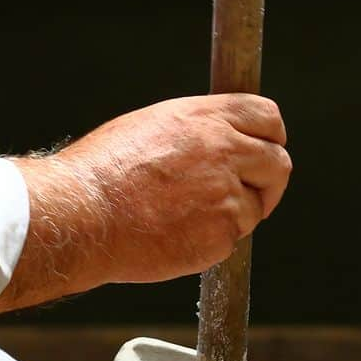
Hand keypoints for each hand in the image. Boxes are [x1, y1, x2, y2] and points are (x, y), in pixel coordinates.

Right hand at [0, 94, 291, 312]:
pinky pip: (229, 241)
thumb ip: (196, 133)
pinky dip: (209, 243)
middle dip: (270, 183)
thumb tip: (220, 144)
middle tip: (255, 197)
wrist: (83, 214)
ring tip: (183, 219)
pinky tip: (173, 236)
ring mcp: (226, 195)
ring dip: (231, 218)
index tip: (266, 152)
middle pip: (278, 164)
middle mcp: (224, 151)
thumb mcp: (151, 127)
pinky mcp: (221, 235)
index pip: (267, 118)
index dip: (272, 137)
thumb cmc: (102, 173)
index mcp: (206, 117)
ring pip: (254, 210)